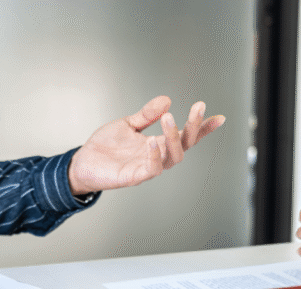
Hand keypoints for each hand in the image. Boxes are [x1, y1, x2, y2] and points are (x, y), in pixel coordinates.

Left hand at [67, 95, 225, 194]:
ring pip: (173, 158)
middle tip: (197, 108)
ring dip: (174, 138)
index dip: (202, 129)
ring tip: (170, 118)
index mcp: (158, 144)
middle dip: (194, 127)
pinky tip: (152, 141)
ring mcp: (147, 167)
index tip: (218, 117)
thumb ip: (147, 114)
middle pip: (185, 145)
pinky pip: (151, 169)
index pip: (185, 137)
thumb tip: (167, 100)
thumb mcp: (127, 124)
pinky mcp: (134, 177)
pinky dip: (155, 155)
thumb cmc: (105, 147)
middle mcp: (156, 156)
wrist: (83, 162)